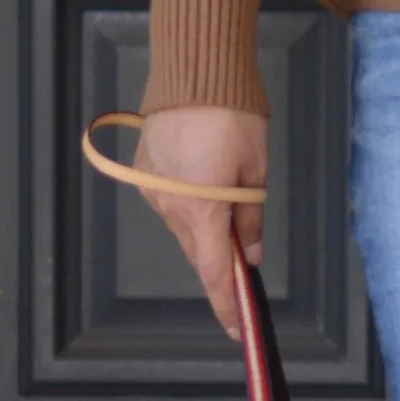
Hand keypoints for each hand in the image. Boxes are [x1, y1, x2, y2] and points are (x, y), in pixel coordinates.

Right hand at [130, 104, 269, 336]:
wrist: (193, 72)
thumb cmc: (231, 116)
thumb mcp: (255, 168)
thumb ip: (251, 216)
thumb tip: (251, 252)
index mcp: (201, 210)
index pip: (215, 273)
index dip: (226, 304)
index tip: (237, 328)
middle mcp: (169, 207)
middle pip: (199, 251)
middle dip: (221, 260)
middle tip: (246, 258)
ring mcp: (152, 190)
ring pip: (184, 227)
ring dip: (205, 227)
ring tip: (228, 200)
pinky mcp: (144, 173)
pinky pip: (170, 203)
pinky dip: (189, 204)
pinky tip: (203, 182)